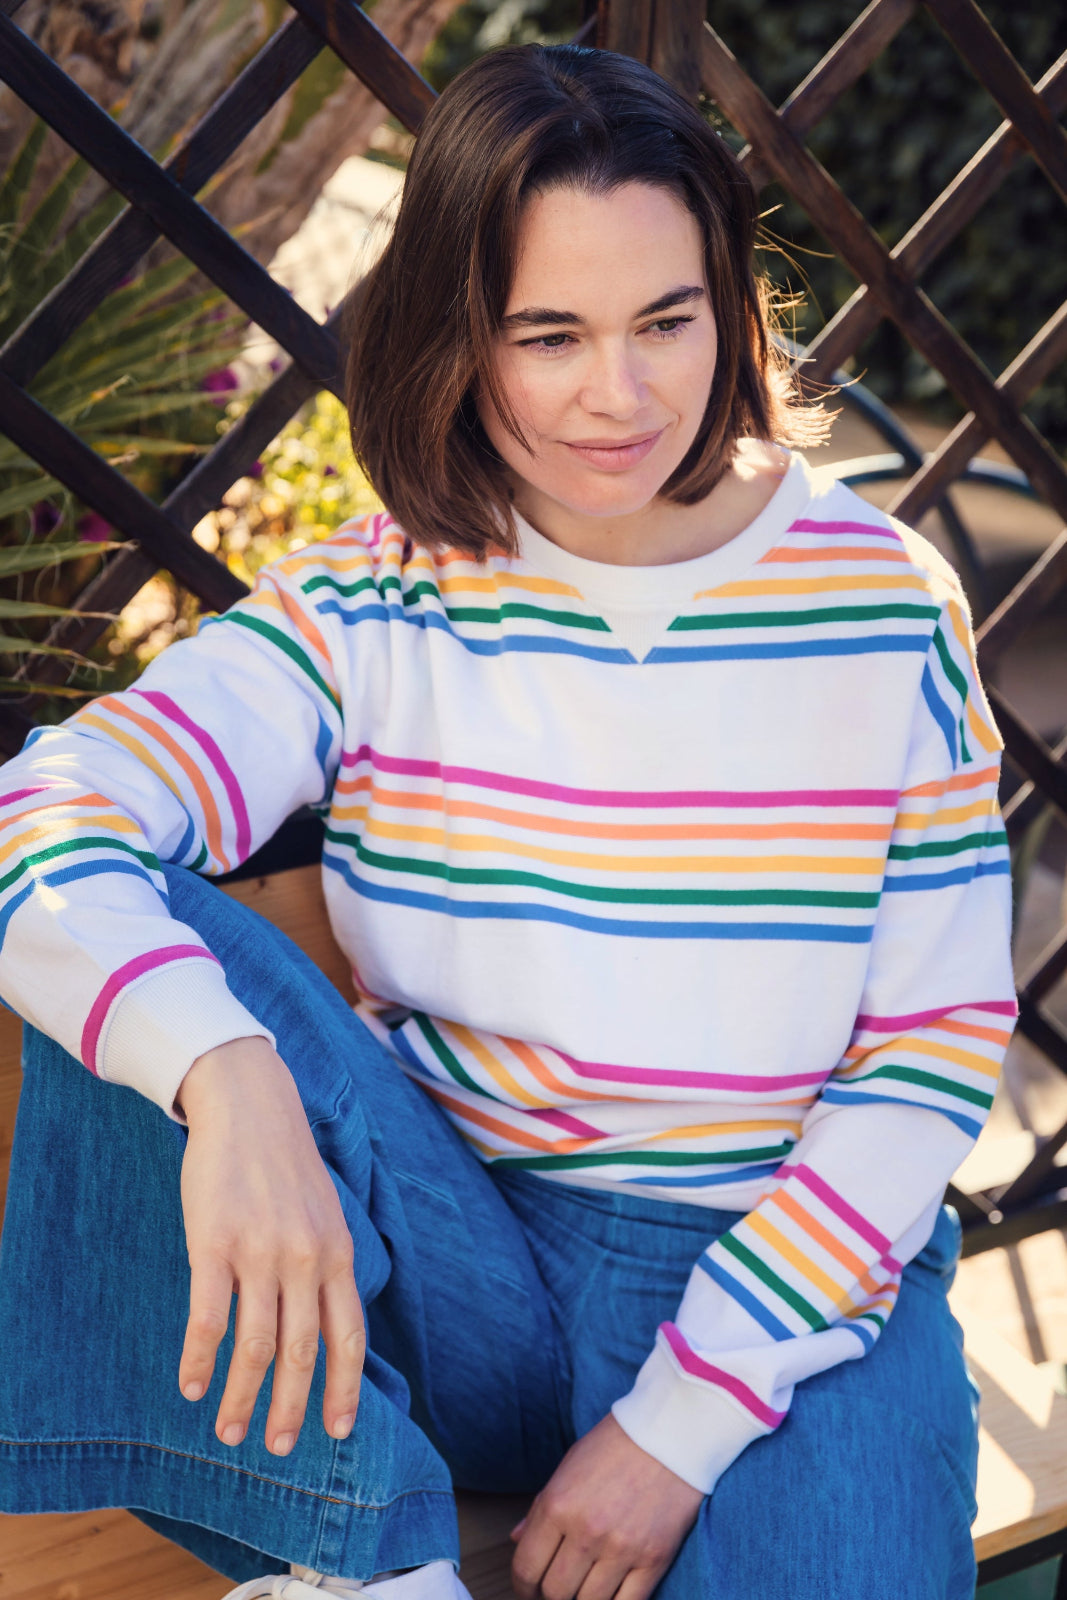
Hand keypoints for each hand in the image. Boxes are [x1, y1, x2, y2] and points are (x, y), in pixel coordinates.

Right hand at [175, 1037, 364, 1455]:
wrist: (249, 1105)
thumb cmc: (285, 1164)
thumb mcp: (325, 1213)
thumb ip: (328, 1264)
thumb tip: (327, 1324)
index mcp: (338, 1253)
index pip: (349, 1337)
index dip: (344, 1389)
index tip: (338, 1432)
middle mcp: (305, 1258)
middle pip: (301, 1352)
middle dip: (291, 1409)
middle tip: (277, 1448)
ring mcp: (259, 1252)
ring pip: (255, 1347)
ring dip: (242, 1397)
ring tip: (230, 1431)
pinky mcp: (213, 1244)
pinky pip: (207, 1319)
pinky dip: (199, 1360)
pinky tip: (190, 1385)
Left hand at [510, 1414, 703, 1599]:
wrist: (669, 1432)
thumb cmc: (615, 1445)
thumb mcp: (568, 1466)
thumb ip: (540, 1507)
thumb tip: (517, 1538)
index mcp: (558, 1505)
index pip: (526, 1568)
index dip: (523, 1587)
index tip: (528, 1589)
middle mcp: (586, 1531)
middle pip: (556, 1593)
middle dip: (552, 1595)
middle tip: (559, 1586)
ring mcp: (621, 1548)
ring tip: (585, 1586)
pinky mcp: (654, 1559)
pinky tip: (611, 1593)